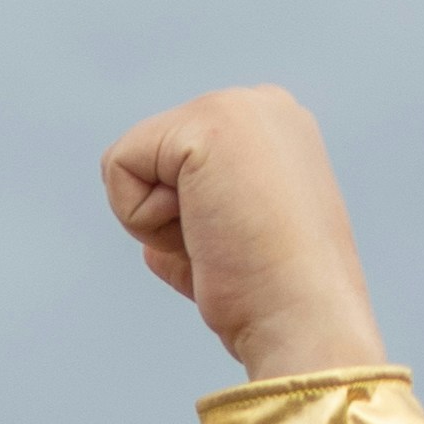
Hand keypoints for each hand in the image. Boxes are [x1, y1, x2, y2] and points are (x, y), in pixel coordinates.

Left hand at [100, 87, 382, 379]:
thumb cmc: (272, 303)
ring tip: (218, 239)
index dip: (184, 223)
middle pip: (151, 159)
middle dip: (168, 220)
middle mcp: (260, 104)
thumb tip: (152, 250)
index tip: (236, 249)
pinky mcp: (207, 123)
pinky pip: (119, 166)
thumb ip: (194, 235)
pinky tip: (202, 230)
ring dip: (156, 222)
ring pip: (132, 161)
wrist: (304, 318)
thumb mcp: (230, 258)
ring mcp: (237, 106)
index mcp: (274, 131)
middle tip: (225, 250)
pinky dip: (140, 218)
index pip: (179, 165)